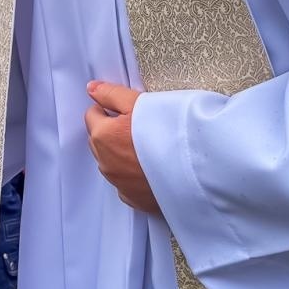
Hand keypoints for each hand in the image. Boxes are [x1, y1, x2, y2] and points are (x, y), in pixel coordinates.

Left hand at [85, 81, 160, 214]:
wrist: (196, 165)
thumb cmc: (169, 130)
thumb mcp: (139, 102)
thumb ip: (111, 94)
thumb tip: (91, 89)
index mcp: (103, 136)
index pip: (92, 115)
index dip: (108, 109)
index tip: (126, 111)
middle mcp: (106, 162)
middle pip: (98, 140)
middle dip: (111, 132)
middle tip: (138, 127)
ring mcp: (119, 183)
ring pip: (110, 163)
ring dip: (120, 154)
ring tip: (147, 147)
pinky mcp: (134, 199)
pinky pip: (124, 184)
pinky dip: (132, 176)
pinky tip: (150, 169)